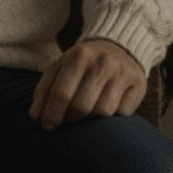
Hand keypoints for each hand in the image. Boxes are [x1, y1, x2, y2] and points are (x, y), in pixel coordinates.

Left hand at [29, 38, 146, 131]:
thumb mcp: (60, 66)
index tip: (47, 126)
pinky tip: (107, 104)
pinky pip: (121, 113)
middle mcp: (101, 63)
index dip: (52, 114)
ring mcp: (121, 74)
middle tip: (67, 118)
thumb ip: (45, 88)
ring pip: (101, 113)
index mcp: (78, 55)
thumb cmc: (83, 62)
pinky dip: (112, 116)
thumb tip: (35, 115)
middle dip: (70, 118)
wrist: (118, 46)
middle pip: (81, 107)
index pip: (61, 93)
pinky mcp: (137, 85)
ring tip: (86, 110)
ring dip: (90, 118)